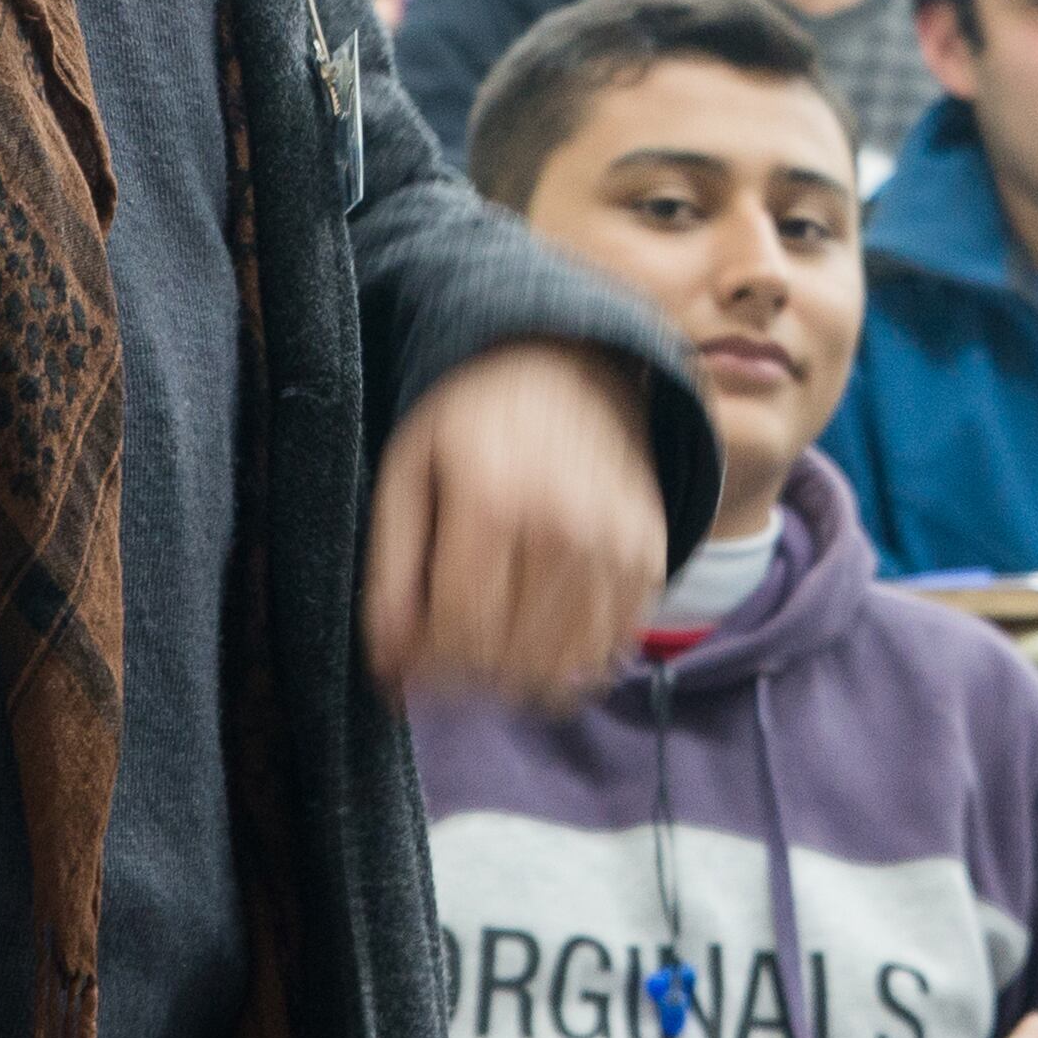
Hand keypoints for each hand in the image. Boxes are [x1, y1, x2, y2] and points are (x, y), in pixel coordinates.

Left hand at [365, 340, 667, 702]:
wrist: (572, 361)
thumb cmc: (474, 417)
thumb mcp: (409, 469)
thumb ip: (392, 566)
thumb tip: (386, 662)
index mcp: (495, 502)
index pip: (460, 633)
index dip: (426, 665)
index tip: (408, 659)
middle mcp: (566, 530)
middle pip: (509, 660)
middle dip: (464, 673)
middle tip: (444, 648)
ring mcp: (617, 548)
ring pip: (562, 670)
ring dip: (516, 676)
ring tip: (491, 642)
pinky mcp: (651, 559)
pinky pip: (609, 651)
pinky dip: (571, 661)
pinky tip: (541, 630)